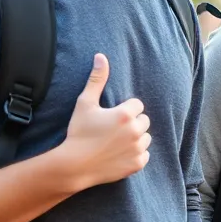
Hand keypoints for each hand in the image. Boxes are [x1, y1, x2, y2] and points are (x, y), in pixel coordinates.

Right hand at [60, 54, 150, 189]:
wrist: (73, 165)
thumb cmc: (78, 133)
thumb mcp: (85, 103)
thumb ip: (97, 79)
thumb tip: (101, 56)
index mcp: (125, 114)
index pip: (137, 105)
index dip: (124, 110)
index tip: (110, 117)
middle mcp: (136, 131)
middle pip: (143, 120)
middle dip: (132, 123)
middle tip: (112, 130)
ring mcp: (138, 149)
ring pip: (146, 137)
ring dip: (135, 138)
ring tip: (115, 142)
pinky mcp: (138, 164)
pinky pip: (145, 154)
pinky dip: (136, 154)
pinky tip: (119, 154)